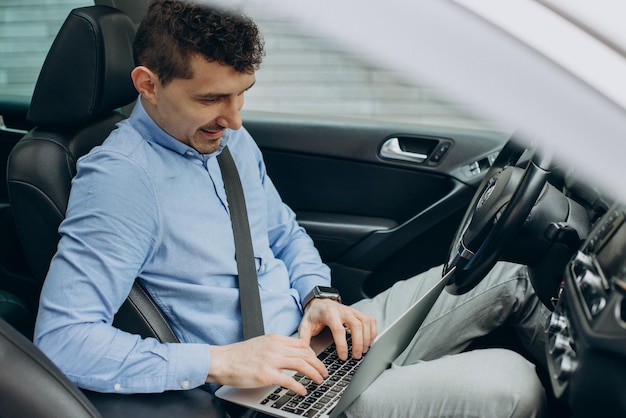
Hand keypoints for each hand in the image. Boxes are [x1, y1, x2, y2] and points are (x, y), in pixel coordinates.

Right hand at [206, 334, 326, 395]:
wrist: (222, 361)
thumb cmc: (238, 355)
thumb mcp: (261, 344)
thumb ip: (276, 347)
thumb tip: (289, 353)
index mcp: (275, 339)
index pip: (301, 344)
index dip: (313, 354)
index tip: (317, 361)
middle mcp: (275, 347)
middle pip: (305, 353)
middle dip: (318, 364)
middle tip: (323, 372)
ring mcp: (271, 360)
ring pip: (301, 364)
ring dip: (313, 373)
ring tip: (319, 380)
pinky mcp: (266, 374)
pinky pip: (289, 380)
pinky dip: (299, 386)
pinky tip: (303, 391)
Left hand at [298, 299, 376, 360]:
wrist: (320, 302)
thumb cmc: (314, 315)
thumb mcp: (305, 325)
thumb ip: (304, 338)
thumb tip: (304, 353)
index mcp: (329, 313)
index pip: (339, 330)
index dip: (342, 345)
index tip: (343, 357)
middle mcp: (342, 310)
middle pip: (356, 325)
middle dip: (358, 342)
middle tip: (356, 356)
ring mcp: (352, 311)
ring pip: (365, 322)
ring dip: (367, 338)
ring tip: (364, 351)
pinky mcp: (358, 312)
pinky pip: (370, 320)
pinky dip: (372, 331)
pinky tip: (369, 341)